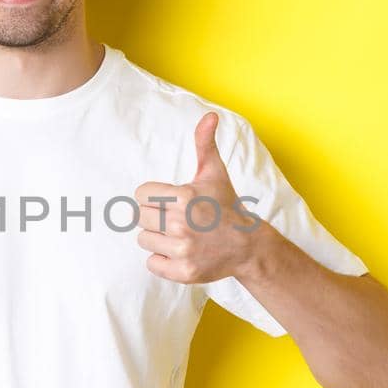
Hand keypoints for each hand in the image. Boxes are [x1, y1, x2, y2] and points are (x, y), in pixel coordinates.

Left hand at [133, 111, 259, 284]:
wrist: (248, 245)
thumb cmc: (225, 205)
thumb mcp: (214, 172)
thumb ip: (205, 143)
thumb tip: (210, 115)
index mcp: (184, 196)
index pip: (141, 194)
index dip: (154, 196)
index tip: (170, 201)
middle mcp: (182, 223)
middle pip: (139, 217)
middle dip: (155, 216)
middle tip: (175, 218)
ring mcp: (183, 250)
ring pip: (144, 240)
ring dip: (158, 238)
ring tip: (180, 235)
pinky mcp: (184, 272)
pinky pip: (152, 264)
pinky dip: (162, 260)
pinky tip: (180, 252)